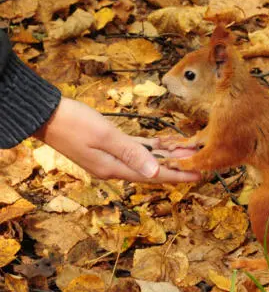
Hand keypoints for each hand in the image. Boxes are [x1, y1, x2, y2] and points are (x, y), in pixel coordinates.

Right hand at [34, 98, 200, 182]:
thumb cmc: (72, 122)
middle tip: (200, 161)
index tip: (198, 175)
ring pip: (145, 159)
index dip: (177, 175)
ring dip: (166, 156)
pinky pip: (135, 149)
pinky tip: (164, 144)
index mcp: (113, 168)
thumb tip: (155, 171)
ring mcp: (109, 158)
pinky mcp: (107, 147)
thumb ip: (131, 152)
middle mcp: (113, 167)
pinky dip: (151, 147)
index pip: (153, 175)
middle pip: (152, 169)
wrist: (44, 115)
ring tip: (188, 151)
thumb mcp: (104, 136)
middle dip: (177, 165)